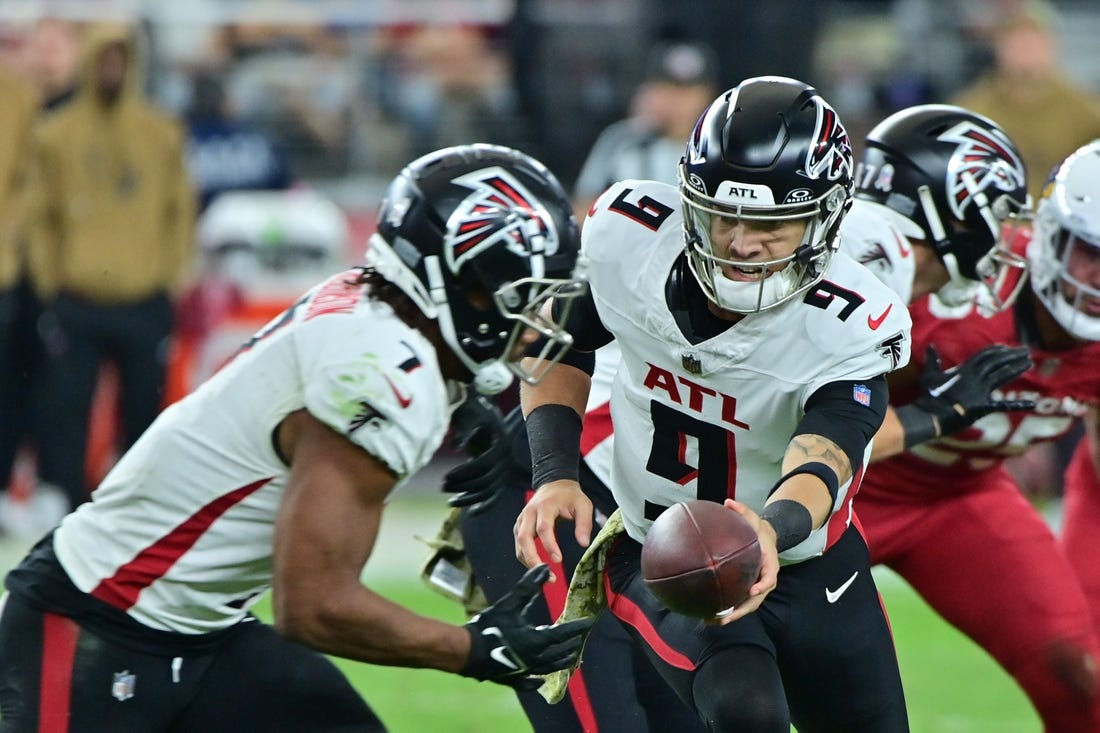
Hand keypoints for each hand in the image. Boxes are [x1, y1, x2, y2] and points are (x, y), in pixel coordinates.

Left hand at [443, 396, 513, 513]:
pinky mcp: (501, 474)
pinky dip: (484, 504)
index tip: (446, 477)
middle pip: (487, 479)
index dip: (464, 473)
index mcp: (501, 444)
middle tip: (443, 486)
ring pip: (491, 490)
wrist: (485, 409)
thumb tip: (455, 447)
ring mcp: (505, 467)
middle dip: (464, 486)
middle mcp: (507, 458)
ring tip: (450, 502)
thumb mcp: (469, 416)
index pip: (484, 464)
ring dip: (470, 498)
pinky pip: (495, 493)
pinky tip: (471, 512)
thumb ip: (463, 431)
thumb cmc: (475, 410)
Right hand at [461, 564, 594, 688]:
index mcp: (537, 641)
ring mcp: (525, 672)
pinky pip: (531, 683)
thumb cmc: (489, 626)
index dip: (577, 627)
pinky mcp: (513, 680)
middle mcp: (536, 660)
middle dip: (573, 644)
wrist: (467, 651)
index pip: (564, 634)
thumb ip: (528, 586)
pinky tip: (541, 680)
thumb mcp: (510, 603)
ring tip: (571, 657)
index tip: (588, 622)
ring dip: (562, 662)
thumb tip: (545, 567)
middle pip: (561, 654)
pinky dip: (539, 681)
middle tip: (581, 637)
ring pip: (550, 669)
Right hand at [513, 480, 591, 575]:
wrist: (555, 484)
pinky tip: (537, 566)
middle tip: (546, 575)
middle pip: (524, 538)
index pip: (543, 528)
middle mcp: (529, 513)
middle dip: (533, 559)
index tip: (558, 560)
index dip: (549, 545)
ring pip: (519, 544)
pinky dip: (526, 557)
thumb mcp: (583, 505)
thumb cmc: (570, 496)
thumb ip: (584, 524)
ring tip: (544, 576)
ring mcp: (522, 519)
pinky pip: (519, 544)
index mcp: (545, 506)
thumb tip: (583, 544)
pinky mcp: (520, 526)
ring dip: (528, 561)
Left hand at [705, 499, 779, 625]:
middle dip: (740, 611)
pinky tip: (708, 614)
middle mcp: (764, 580)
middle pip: (755, 601)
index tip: (752, 591)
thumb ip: (743, 511)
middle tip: (723, 618)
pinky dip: (725, 610)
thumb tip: (728, 502)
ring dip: (730, 616)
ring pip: (745, 606)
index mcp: (769, 565)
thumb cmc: (758, 530)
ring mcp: (755, 587)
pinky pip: (738, 602)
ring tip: (710, 621)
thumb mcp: (754, 519)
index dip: (762, 586)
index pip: (769, 578)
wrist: (766, 540)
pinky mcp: (747, 590)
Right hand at [913, 344, 1034, 436]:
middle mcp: (975, 377)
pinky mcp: (984, 406)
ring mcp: (981, 391)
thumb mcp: (929, 375)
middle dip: (1012, 355)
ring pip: (1002, 375)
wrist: (931, 414)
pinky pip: (1004, 405)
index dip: (997, 350)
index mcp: (964, 369)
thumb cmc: (929, 395)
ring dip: (1017, 368)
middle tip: (1027, 351)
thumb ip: (932, 360)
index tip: (1007, 348)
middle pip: (997, 362)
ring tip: (1029, 363)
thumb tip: (930, 345)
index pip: (984, 355)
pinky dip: (1018, 405)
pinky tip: (1033, 404)